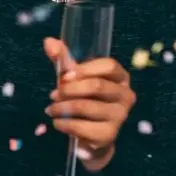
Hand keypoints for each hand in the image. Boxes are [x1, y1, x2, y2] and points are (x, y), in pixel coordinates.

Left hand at [43, 37, 135, 170]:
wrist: (91, 134)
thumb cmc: (84, 99)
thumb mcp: (74, 78)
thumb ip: (64, 60)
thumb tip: (48, 41)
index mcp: (120, 77)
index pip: (109, 65)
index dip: (84, 69)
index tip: (64, 76)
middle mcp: (126, 95)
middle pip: (97, 86)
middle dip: (69, 89)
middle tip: (53, 94)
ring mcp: (120, 116)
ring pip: (86, 107)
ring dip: (62, 107)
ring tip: (51, 109)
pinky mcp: (109, 134)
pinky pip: (82, 127)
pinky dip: (64, 124)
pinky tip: (57, 123)